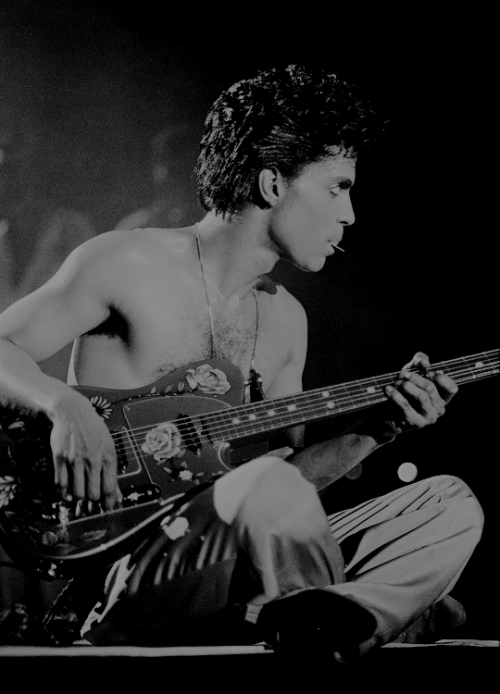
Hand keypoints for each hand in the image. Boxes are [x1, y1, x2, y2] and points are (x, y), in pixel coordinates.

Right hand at [50, 392, 120, 510]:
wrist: (73, 412)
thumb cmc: (94, 430)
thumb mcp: (109, 447)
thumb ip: (112, 472)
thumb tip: (117, 496)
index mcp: (108, 456)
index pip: (109, 488)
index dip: (109, 504)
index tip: (108, 510)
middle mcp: (92, 459)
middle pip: (93, 494)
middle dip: (93, 505)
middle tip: (92, 508)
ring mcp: (75, 459)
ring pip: (77, 492)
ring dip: (79, 500)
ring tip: (81, 501)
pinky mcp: (59, 458)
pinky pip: (61, 483)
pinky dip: (64, 494)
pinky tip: (67, 495)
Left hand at [384, 351, 457, 432]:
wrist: (387, 412)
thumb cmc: (403, 390)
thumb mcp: (411, 372)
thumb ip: (419, 361)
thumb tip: (425, 362)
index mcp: (442, 397)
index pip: (452, 388)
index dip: (440, 377)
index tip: (426, 372)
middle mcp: (439, 409)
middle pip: (431, 388)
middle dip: (415, 378)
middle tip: (402, 375)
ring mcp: (429, 418)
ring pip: (421, 397)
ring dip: (405, 386)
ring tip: (395, 383)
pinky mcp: (416, 424)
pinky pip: (406, 406)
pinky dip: (396, 396)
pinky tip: (389, 390)